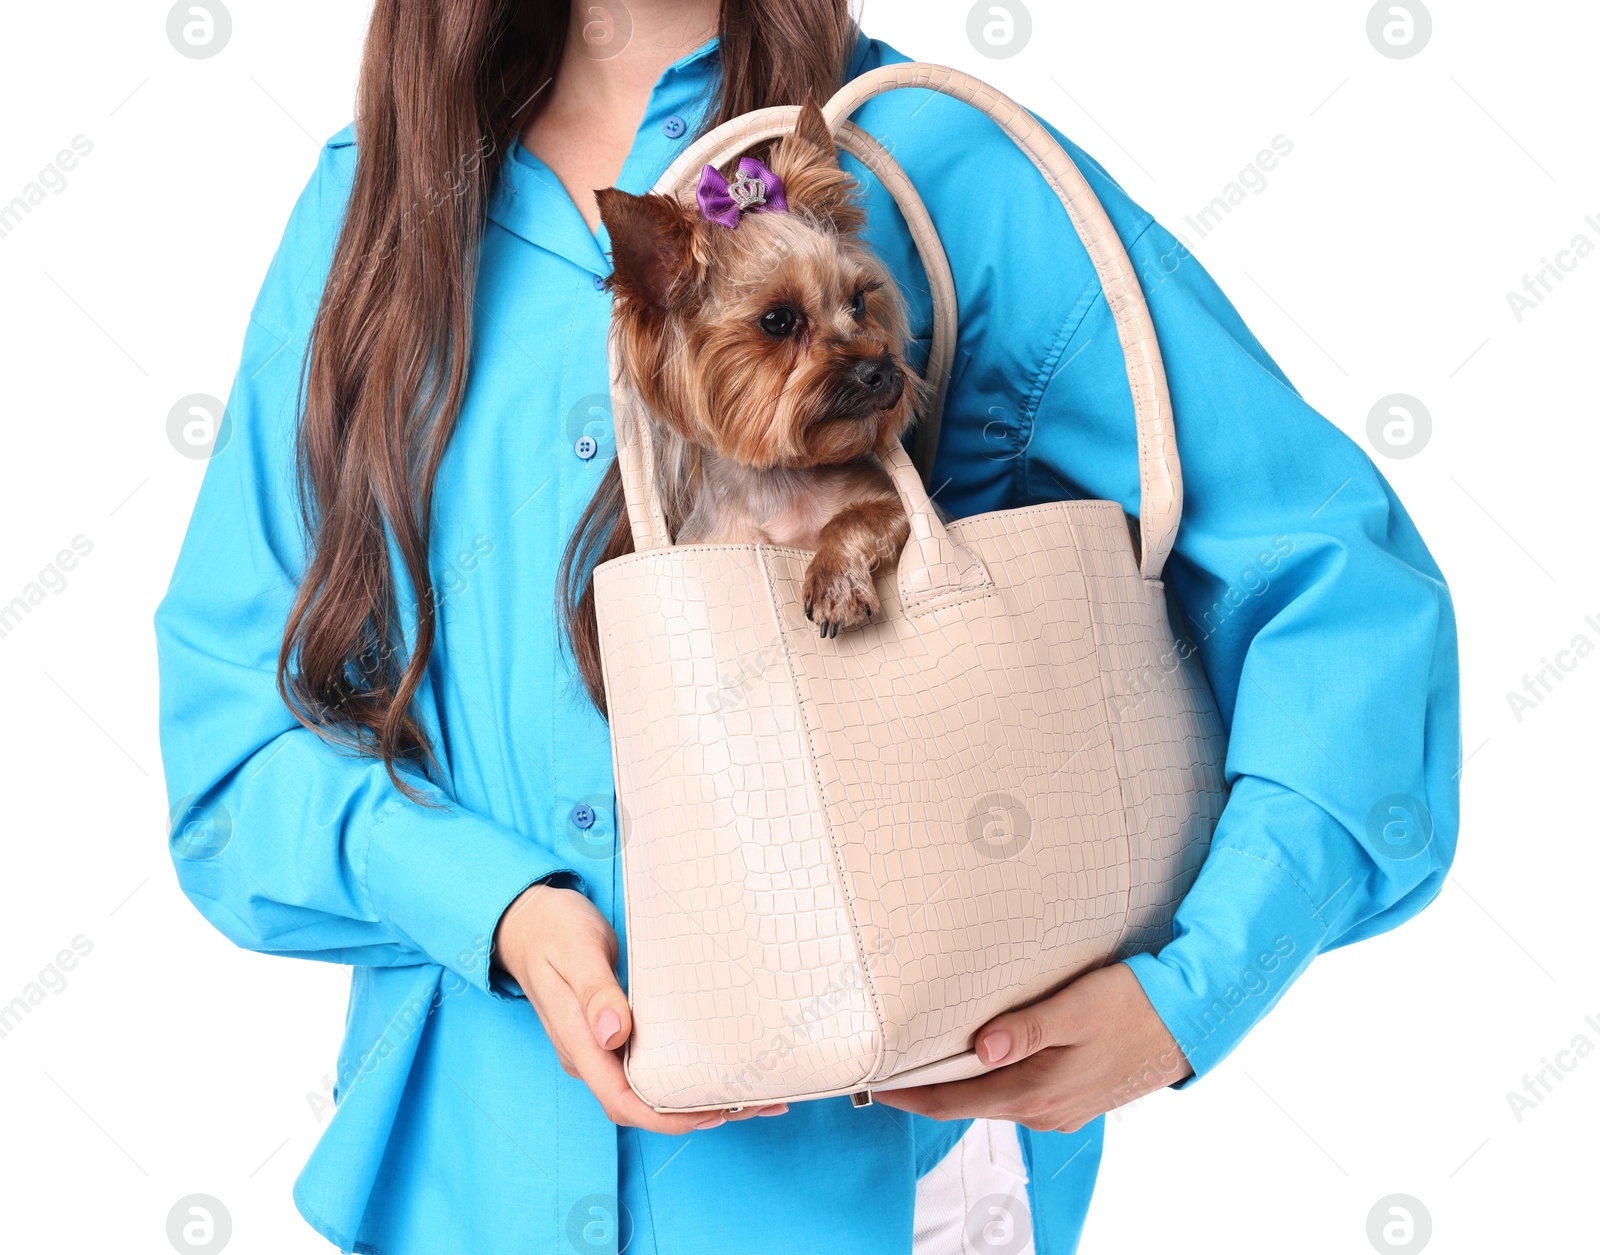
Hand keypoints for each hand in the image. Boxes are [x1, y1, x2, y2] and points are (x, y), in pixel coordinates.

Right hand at [492, 882, 787, 1133]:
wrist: (529, 921)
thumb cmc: (552, 931)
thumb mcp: (575, 951)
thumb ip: (594, 992)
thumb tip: (615, 1034)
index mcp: (578, 1045)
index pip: (622, 1103)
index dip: (667, 1117)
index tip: (713, 1111)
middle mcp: (590, 1056)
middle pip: (644, 1105)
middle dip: (698, 1112)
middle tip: (757, 1101)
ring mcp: (602, 1048)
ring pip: (651, 1089)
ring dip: (699, 1096)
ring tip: (755, 1090)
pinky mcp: (616, 1034)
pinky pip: (652, 1065)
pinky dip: (687, 1071)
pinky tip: (722, 1062)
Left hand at [875, 963, 1190, 1130]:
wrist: (1190, 1025)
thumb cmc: (1134, 1006)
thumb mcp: (1077, 1008)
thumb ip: (1027, 1028)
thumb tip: (979, 1047)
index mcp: (1036, 1093)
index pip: (953, 1102)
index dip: (909, 1095)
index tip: (874, 1083)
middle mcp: (1043, 1112)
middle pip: (967, 1105)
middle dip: (927, 1089)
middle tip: (889, 1065)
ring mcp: (1060, 1111)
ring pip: (993, 1101)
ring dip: (959, 1085)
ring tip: (925, 1059)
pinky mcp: (1073, 1100)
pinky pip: (1018, 1096)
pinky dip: (991, 1082)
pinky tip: (982, 1060)